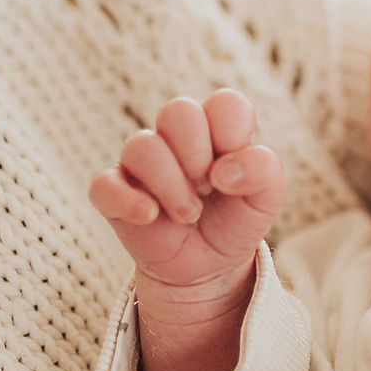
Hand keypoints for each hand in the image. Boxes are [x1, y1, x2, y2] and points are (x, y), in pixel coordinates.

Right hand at [88, 89, 286, 297]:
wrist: (209, 267)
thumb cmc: (236, 220)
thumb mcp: (267, 198)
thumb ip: (263, 170)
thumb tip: (225, 170)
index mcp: (216, 129)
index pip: (225, 103)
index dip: (233, 136)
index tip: (233, 173)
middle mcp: (175, 138)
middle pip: (178, 111)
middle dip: (198, 156)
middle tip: (208, 189)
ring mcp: (140, 164)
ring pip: (142, 146)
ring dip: (172, 186)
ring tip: (188, 215)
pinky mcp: (113, 194)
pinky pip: (104, 184)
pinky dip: (128, 200)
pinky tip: (149, 216)